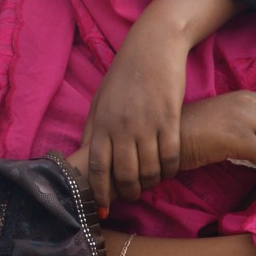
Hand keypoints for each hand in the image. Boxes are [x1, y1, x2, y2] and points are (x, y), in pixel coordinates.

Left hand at [83, 21, 185, 207]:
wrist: (151, 48)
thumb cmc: (123, 76)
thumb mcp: (100, 101)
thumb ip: (93, 129)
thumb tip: (84, 155)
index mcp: (101, 124)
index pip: (97, 168)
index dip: (100, 191)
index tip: (104, 206)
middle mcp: (122, 127)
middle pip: (125, 174)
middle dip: (129, 192)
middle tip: (133, 196)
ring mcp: (146, 124)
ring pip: (150, 169)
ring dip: (151, 182)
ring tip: (151, 182)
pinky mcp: (169, 119)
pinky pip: (171, 156)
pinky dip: (170, 168)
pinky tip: (169, 169)